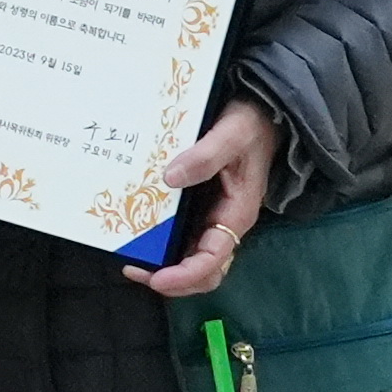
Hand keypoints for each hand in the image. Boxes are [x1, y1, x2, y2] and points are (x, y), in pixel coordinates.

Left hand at [130, 98, 281, 296]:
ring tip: (130, 257)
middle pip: (202, 271)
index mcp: (236, 214)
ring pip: (191, 257)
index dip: (185, 275)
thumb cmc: (250, 124)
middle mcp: (224, 223)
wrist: (261, 112)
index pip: (213, 261)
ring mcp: (213, 217)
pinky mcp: (202, 207)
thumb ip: (204, 156)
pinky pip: (183, 235)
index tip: (155, 277)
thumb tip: (169, 179)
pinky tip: (138, 229)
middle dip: (171, 279)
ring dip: (163, 264)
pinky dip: (162, 242)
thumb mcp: (231, 135)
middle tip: (133, 268)